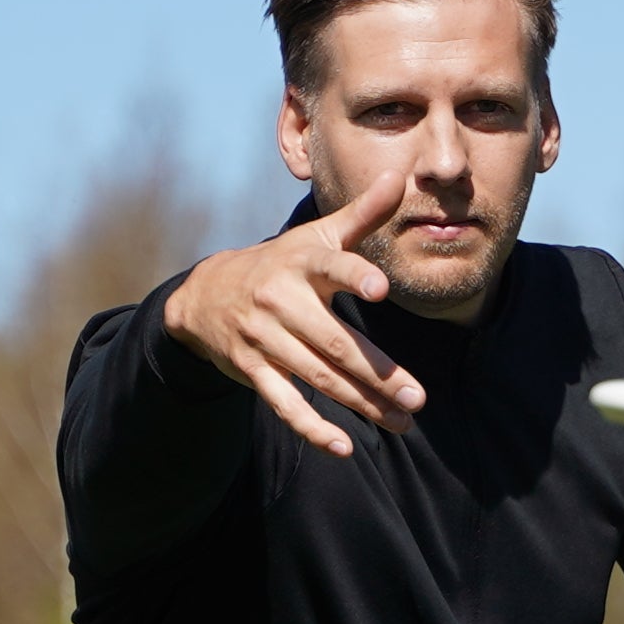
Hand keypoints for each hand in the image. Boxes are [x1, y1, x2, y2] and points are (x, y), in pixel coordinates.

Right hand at [160, 172, 427, 459]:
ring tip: (401, 422)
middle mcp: (281, 301)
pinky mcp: (254, 370)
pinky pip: (284, 404)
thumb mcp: (317, 235)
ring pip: (318, 377)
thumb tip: (399, 177)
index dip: (355, 275)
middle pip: (334, 341)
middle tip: (417, 397)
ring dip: (361, 404)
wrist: (206, 294)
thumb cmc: (281, 262)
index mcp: (301, 262)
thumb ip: (362, 214)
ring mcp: (265, 339)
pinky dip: (312, 428)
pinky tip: (344, 446)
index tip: (382, 288)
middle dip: (377, 372)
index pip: (332, 266)